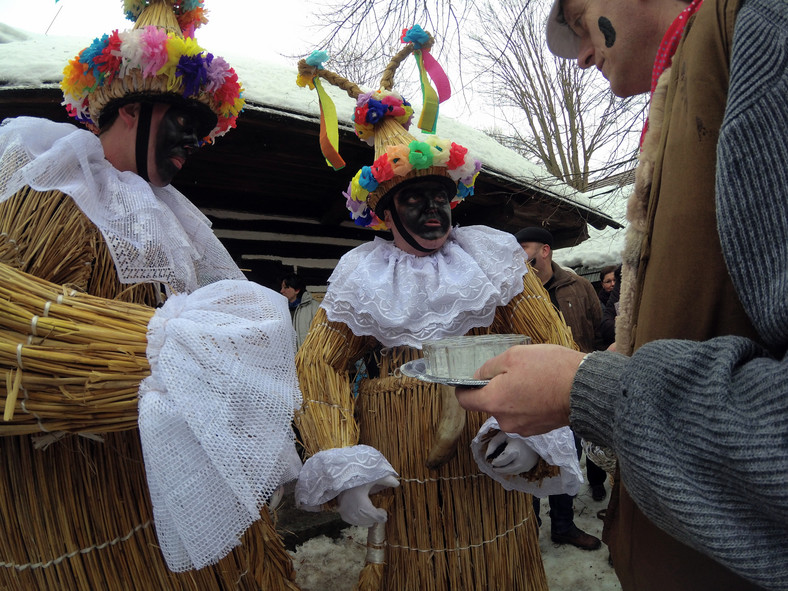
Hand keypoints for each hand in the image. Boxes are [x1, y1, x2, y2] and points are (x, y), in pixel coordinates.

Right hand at [336, 475, 398, 526]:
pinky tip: (361, 512)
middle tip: (378, 510)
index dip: (383, 515)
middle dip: (376, 516)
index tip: (383, 510)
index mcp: (362, 505)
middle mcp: (354, 513)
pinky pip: (354, 522)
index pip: (377, 517)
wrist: (338, 477)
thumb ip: (385, 479)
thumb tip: (397, 483)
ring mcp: (347, 514)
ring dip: (368, 519)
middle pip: (371, 521)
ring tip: (370, 510)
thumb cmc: (356, 477)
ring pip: (362, 523)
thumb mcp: (372, 477)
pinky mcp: (342, 514)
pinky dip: (359, 519)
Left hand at [455, 344, 584, 435]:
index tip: (469, 380)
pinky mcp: (539, 430)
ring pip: (508, 409)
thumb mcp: (513, 356)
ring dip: (514, 396)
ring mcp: (523, 428)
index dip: (464, 388)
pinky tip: (542, 391)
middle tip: (514, 372)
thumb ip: (489, 368)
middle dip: (496, 389)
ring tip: (533, 380)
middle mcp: (504, 421)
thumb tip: (478, 377)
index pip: (465, 401)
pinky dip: (528, 404)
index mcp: (494, 402)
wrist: (585, 390)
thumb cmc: (549, 369)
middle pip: (490, 404)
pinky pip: (525, 415)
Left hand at [484, 430, 539, 474]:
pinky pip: (519, 471)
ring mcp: (527, 465)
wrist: (535, 433)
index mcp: (514, 451)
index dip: (495, 462)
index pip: (501, 462)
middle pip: (506, 470)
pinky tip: (507, 465)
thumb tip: (486, 457)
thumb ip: (493, 445)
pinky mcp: (531, 466)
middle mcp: (522, 461)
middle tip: (492, 466)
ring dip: (504, 471)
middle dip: (498, 469)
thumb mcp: (503, 435)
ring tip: (499, 466)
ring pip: (512, 472)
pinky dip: (512, 470)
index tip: (491, 460)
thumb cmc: (517, 433)